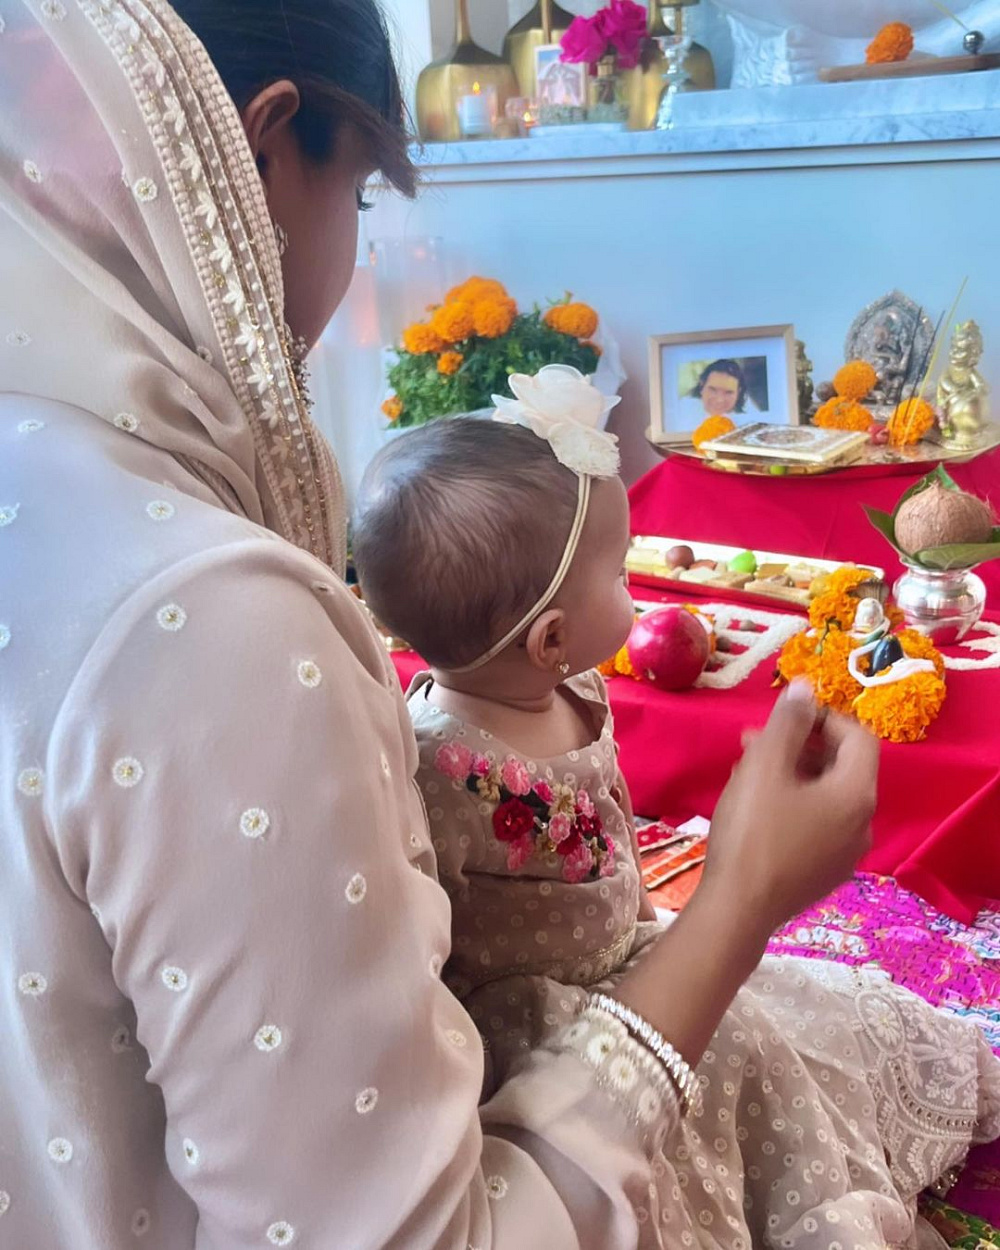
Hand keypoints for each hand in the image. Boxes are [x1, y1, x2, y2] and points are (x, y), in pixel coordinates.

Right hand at [704, 681, 877, 937]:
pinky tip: (756, 808)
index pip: (858, 737)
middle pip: (842, 767)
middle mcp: (863, 824)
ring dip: (792, 774)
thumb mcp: (765, 765)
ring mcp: (846, 854)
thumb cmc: (753, 830)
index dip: (824, 717)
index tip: (785, 715)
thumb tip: (806, 686)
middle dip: (801, 745)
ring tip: (747, 770)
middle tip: (756, 740)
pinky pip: (817, 825)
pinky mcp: (824, 874)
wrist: (738, 908)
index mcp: (856, 793)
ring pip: (825, 797)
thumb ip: (788, 722)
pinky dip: (794, 805)